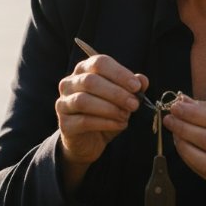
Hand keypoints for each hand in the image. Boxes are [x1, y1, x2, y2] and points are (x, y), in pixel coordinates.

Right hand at [55, 55, 147, 187]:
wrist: (89, 142)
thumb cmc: (105, 114)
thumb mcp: (121, 99)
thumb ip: (131, 88)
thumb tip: (142, 80)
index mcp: (83, 70)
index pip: (99, 63)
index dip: (119, 73)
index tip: (136, 86)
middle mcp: (69, 83)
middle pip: (90, 81)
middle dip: (116, 93)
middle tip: (134, 104)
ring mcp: (63, 103)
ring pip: (84, 100)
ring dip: (110, 108)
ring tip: (126, 115)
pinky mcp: (64, 124)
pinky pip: (84, 120)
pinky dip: (105, 123)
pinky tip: (119, 125)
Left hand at [163, 94, 205, 195]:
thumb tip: (182, 101)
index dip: (194, 114)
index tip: (176, 108)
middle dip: (184, 128)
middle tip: (170, 119)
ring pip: (204, 160)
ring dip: (183, 145)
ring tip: (174, 133)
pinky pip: (201, 171)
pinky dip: (188, 157)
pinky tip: (181, 146)